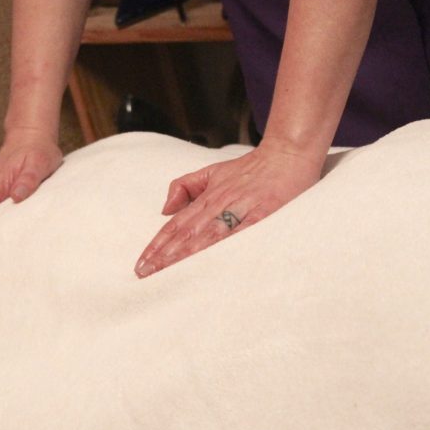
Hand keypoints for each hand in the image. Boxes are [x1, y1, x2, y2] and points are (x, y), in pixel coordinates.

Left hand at [133, 143, 324, 277]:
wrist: (287, 154)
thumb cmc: (251, 168)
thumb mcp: (213, 171)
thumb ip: (186, 186)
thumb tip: (165, 208)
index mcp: (207, 197)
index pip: (176, 224)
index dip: (157, 244)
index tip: (142, 263)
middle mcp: (220, 204)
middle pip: (186, 233)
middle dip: (164, 255)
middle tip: (146, 274)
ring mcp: (241, 210)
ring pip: (208, 237)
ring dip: (186, 256)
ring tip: (168, 274)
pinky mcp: (263, 216)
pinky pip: (240, 236)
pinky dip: (225, 251)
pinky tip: (211, 266)